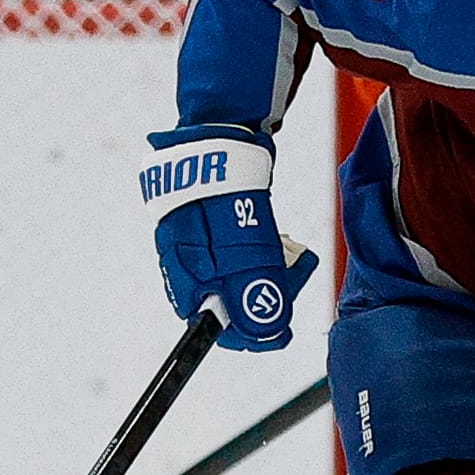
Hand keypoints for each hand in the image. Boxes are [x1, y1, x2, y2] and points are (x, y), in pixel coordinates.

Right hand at [143, 125, 316, 350]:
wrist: (216, 140)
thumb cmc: (225, 195)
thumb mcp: (248, 250)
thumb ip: (255, 291)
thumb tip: (267, 333)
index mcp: (186, 283)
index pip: (213, 331)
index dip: (250, 334)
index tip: (282, 327)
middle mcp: (184, 272)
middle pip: (226, 307)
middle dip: (262, 298)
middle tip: (290, 275)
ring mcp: (191, 250)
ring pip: (233, 281)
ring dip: (264, 272)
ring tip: (285, 251)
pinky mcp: (203, 231)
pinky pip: (234, 256)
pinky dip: (258, 253)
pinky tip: (273, 238)